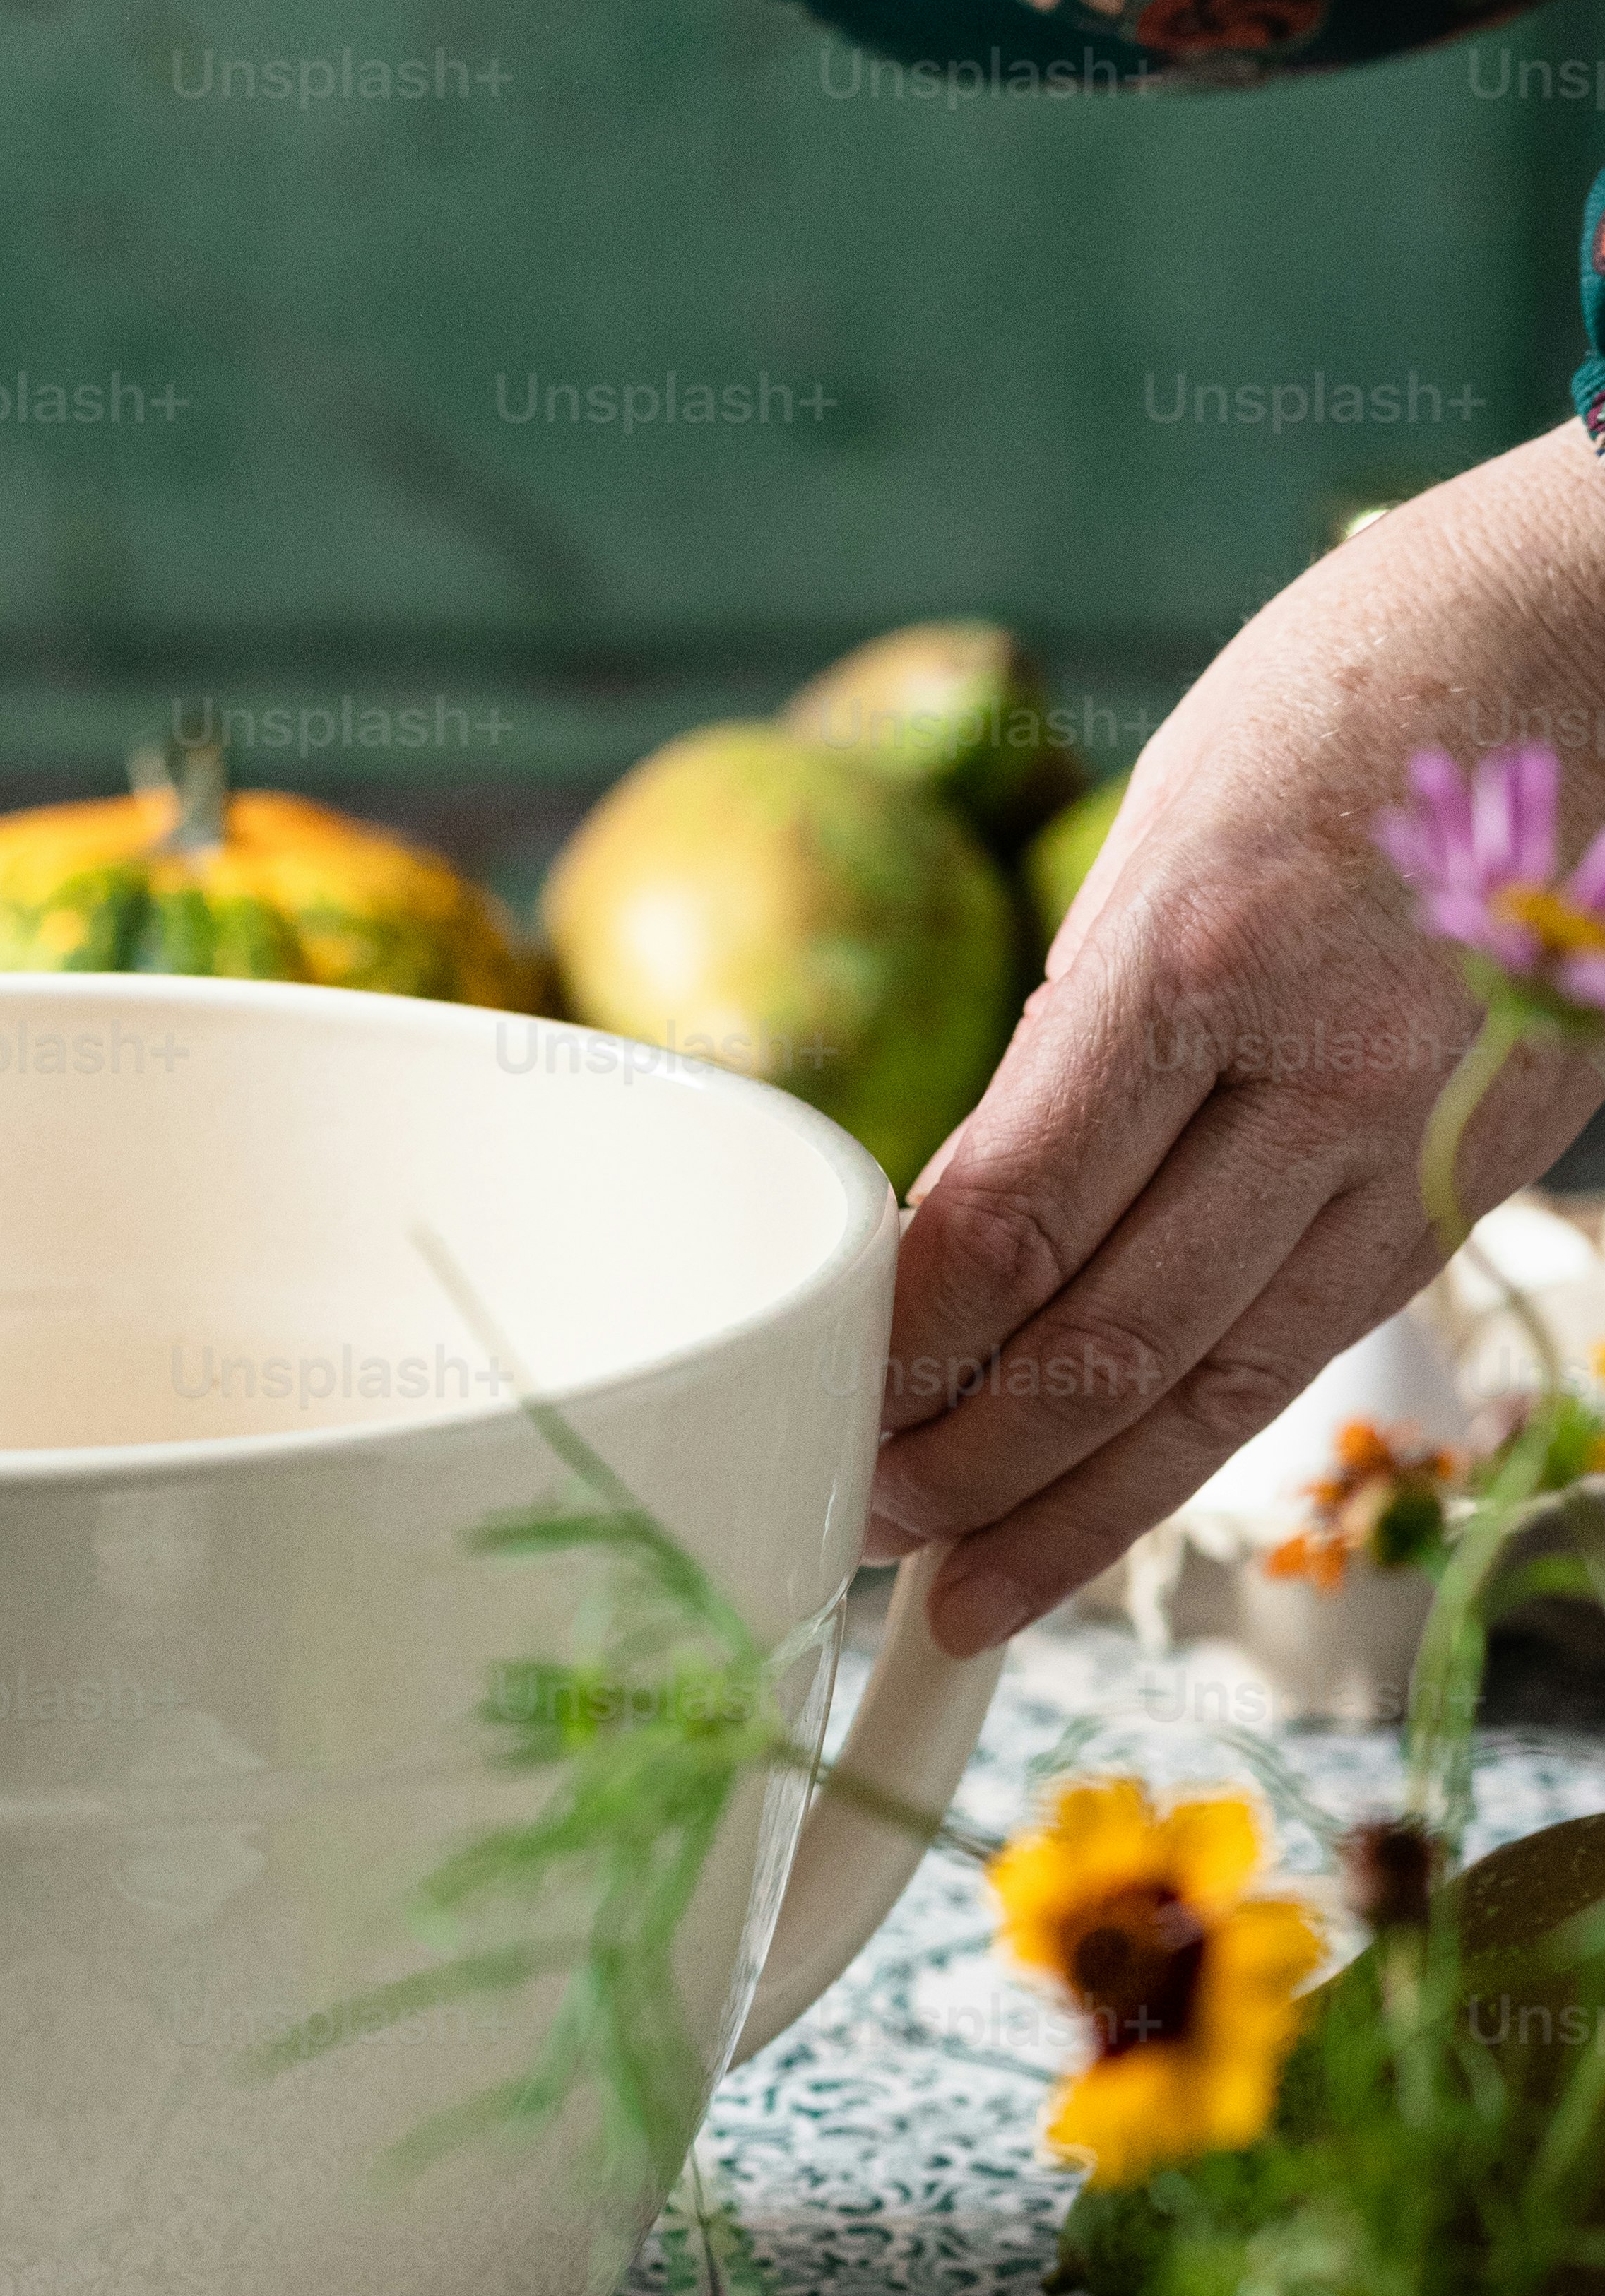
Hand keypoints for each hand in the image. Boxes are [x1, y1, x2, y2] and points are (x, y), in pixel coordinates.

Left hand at [867, 424, 1604, 1652]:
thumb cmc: (1353, 699)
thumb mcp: (1169, 827)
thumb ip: (1078, 1035)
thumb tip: (962, 1223)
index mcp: (1205, 953)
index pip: (1010, 1220)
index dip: (900, 1352)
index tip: (816, 1409)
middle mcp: (1324, 1070)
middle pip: (1107, 1337)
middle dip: (962, 1465)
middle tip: (851, 1533)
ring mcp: (1420, 1139)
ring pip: (1216, 1384)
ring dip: (1069, 1509)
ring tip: (956, 1596)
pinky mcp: (1480, 1176)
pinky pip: (1306, 1342)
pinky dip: (1190, 1442)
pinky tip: (1102, 1508)